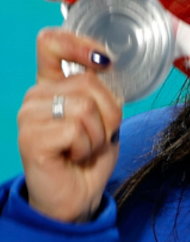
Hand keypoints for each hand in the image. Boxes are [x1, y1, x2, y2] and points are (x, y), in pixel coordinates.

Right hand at [17, 28, 123, 222]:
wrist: (77, 199)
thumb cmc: (89, 159)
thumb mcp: (105, 119)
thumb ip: (102, 92)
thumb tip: (105, 65)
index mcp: (51, 85)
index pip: (51, 43)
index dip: (78, 43)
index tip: (103, 60)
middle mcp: (36, 97)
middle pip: (87, 81)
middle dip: (108, 113)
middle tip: (98, 137)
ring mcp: (28, 116)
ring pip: (84, 105)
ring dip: (98, 134)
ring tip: (84, 149)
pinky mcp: (30, 137)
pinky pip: (75, 129)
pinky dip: (86, 147)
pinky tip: (74, 157)